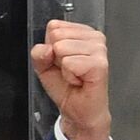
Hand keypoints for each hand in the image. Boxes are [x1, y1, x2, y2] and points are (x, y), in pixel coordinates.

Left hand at [30, 19, 110, 139]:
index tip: (62, 63)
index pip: (54, 26)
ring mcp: (99, 49)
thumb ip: (39, 53)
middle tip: (70, 72)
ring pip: (62, 48)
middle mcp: (94, 37)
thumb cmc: (67, 88)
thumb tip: (47, 49)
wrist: (78, 112)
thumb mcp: (44, 67)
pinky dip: (70, 76)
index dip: (51, 49)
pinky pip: (70, 63)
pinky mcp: (100, 64)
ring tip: (76, 77)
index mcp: (82, 32)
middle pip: (57, 35)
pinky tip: (80, 81)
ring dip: (64, 69)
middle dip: (57, 58)